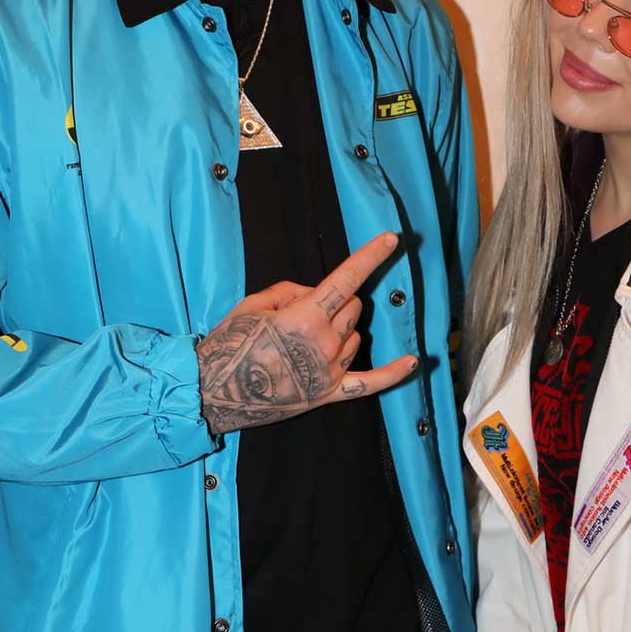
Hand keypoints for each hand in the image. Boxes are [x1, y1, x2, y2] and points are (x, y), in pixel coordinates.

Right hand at [195, 232, 417, 431]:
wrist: (215, 392)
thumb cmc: (231, 343)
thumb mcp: (254, 304)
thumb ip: (291, 291)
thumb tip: (315, 295)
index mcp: (307, 316)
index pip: (347, 278)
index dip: (370, 256)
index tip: (391, 238)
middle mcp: (325, 343)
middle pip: (352, 308)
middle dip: (336, 302)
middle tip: (303, 312)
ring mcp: (330, 370)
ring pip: (356, 336)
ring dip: (342, 329)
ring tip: (305, 341)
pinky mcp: (329, 393)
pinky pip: (370, 383)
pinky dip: (394, 373)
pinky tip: (415, 362)